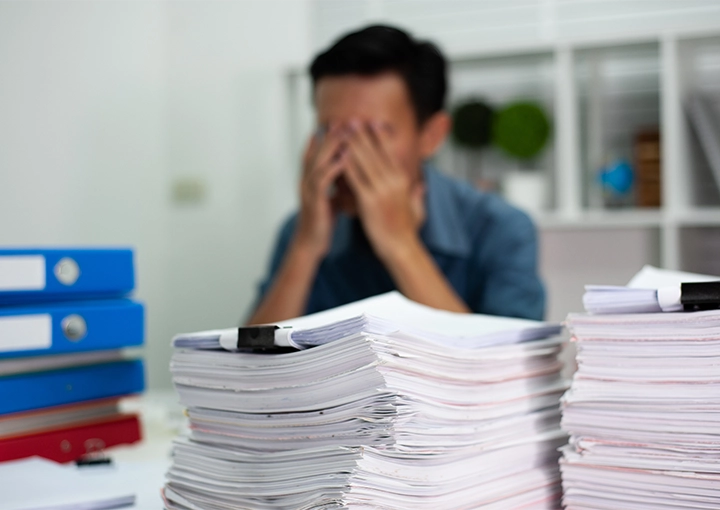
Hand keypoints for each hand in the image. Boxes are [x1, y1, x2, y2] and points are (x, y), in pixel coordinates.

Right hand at [293, 124, 347, 258]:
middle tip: (340, 119)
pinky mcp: (315, 200)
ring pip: (318, 161)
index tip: (336, 122)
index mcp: (311, 179)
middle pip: (316, 151)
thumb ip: (335, 183)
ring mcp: (309, 190)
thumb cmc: (323, 221)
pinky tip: (346, 157)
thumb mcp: (330, 197)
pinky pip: (323, 179)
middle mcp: (306, 181)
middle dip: (328, 135)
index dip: (323, 136)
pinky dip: (334, 166)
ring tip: (344, 131)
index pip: (315, 152)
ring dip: (331, 145)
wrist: (312, 243)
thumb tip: (347, 172)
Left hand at [343, 120, 425, 262]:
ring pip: (364, 160)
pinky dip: (346, 164)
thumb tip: (422, 186)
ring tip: (341, 131)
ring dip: (351, 143)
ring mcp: (381, 189)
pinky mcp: (369, 200)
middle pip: (375, 150)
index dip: (378, 135)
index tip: (370, 122)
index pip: (390, 151)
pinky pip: (355, 178)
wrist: (401, 247)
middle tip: (350, 119)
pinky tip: (337, 154)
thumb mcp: (417, 208)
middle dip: (361, 133)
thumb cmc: (406, 230)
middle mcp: (393, 180)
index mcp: (402, 179)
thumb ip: (418, 195)